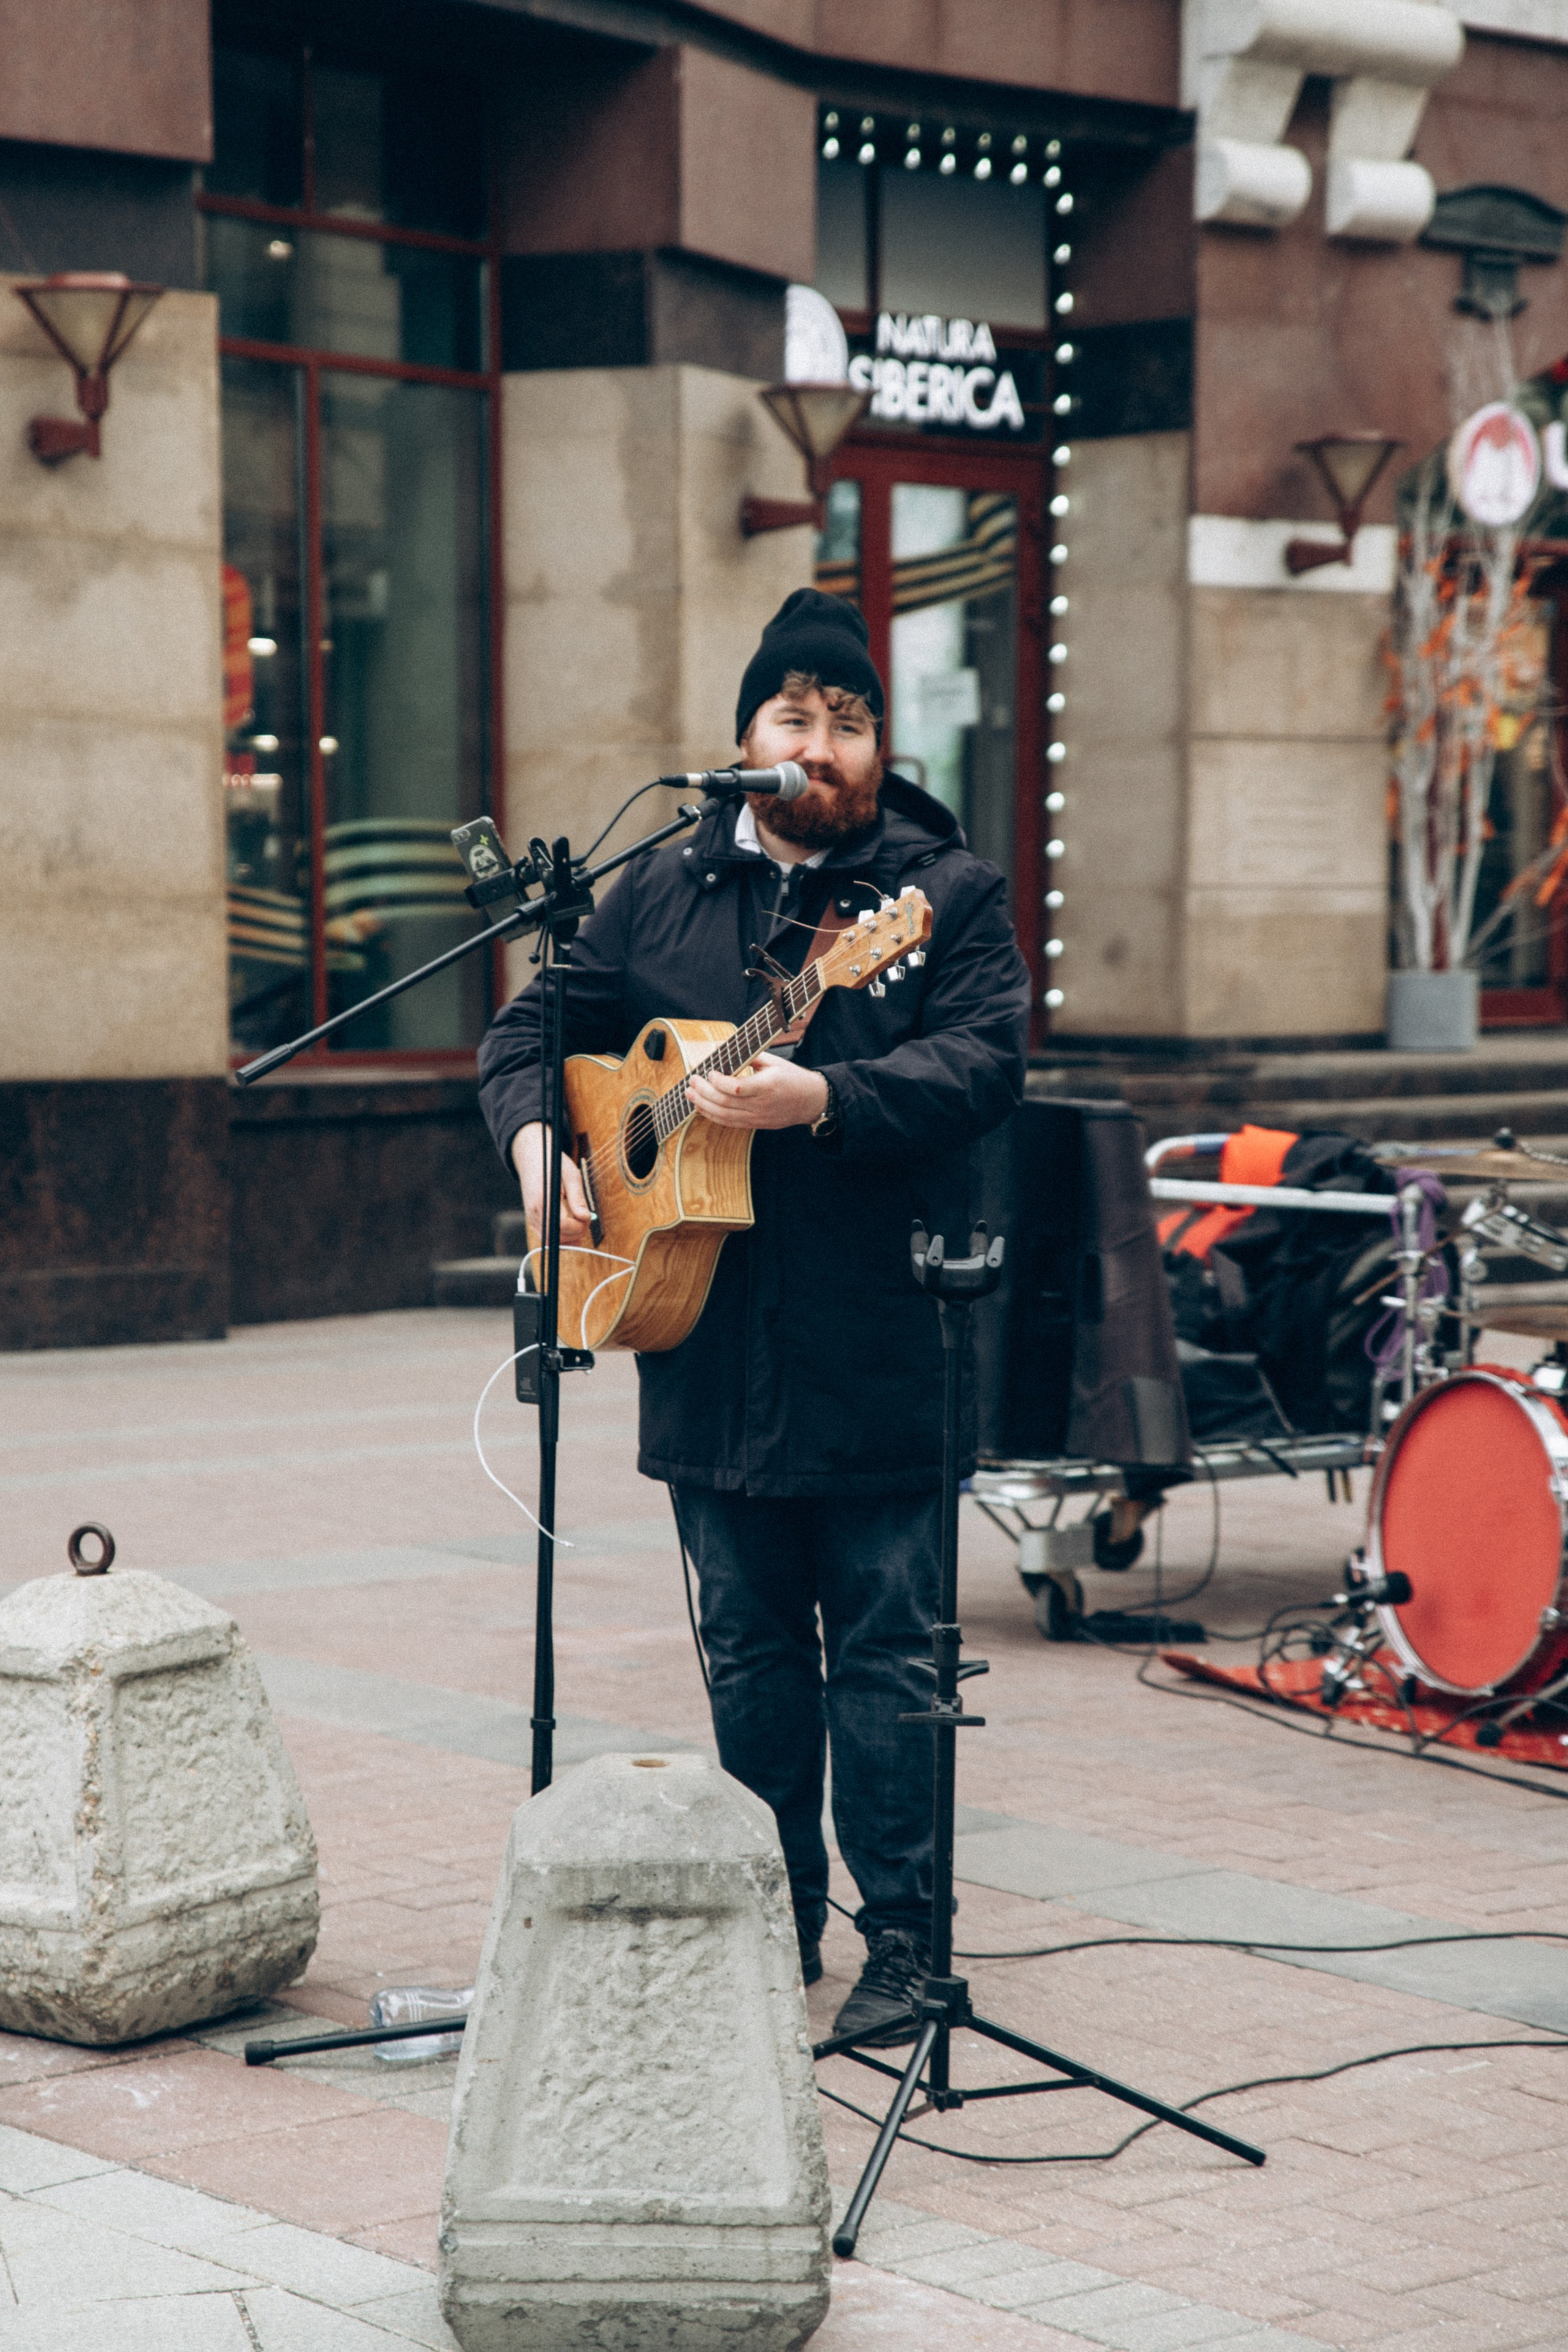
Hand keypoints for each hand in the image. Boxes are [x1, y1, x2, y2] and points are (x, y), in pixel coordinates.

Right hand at [511, 1122, 592, 1252]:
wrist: (531, 1157)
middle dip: (575, 1233)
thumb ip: (577, 1198)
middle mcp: (534, 1210)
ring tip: (580, 1227)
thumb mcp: (571, 1175)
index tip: (588, 1217)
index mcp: (544, 1198)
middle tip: (586, 1221)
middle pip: (556, 1237)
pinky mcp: (531, 1218)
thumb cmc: (553, 1164)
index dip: (579, 1226)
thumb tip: (585, 1217)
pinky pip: (544, 1235)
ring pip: (549, 1240)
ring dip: (567, 1238)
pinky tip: (570, 1230)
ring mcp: (531, 1216)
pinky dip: (558, 1236)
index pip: (563, 1225)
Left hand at [687, 1053, 828, 1131]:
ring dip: (703, 1105)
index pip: (736, 1088)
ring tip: (690, 1094)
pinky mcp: (755, 1124)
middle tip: (693, 1081)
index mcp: (767, 1086)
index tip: (709, 1072)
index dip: (718, 1081)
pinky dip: (712, 1115)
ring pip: (723, 1115)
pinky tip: (701, 1107)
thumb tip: (724, 1049)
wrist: (810, 1101)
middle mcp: (760, 1105)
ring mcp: (757, 1117)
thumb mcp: (775, 1062)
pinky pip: (728, 1123)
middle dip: (704, 1092)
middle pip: (725, 1103)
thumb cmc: (793, 1078)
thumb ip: (749, 1056)